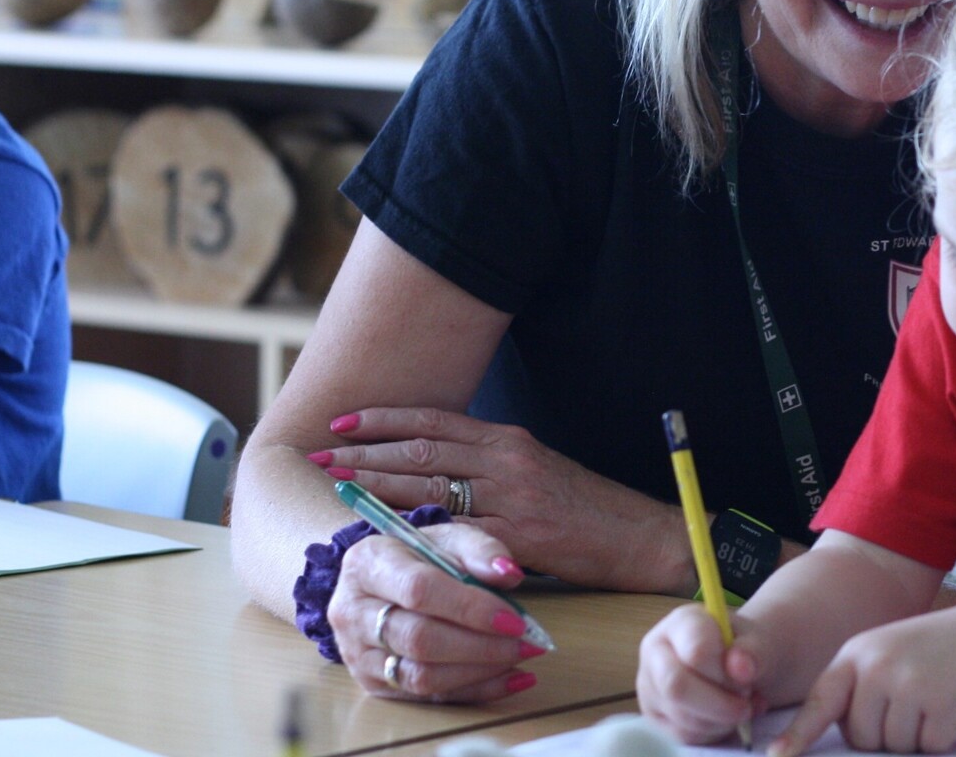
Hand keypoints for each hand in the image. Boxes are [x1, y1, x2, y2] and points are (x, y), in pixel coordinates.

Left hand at [313, 407, 687, 590]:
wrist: (639, 536)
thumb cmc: (586, 509)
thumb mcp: (537, 471)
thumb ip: (491, 466)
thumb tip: (439, 468)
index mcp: (508, 441)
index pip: (434, 420)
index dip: (384, 419)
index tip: (342, 421)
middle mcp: (505, 459)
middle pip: (420, 449)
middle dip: (363, 451)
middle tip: (317, 456)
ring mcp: (510, 495)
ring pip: (428, 483)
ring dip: (374, 483)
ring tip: (333, 484)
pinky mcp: (516, 534)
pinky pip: (454, 530)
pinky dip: (415, 529)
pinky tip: (380, 532)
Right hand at [327, 523, 543, 701]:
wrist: (381, 579)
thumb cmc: (419, 555)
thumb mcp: (449, 537)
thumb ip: (481, 550)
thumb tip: (510, 574)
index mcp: (368, 563)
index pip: (420, 590)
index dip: (470, 608)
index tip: (514, 620)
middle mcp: (352, 610)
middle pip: (419, 639)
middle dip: (480, 645)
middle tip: (525, 643)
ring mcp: (356, 652)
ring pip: (420, 675)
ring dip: (478, 671)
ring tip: (520, 658)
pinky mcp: (371, 682)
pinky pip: (425, 697)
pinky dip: (473, 691)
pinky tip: (510, 679)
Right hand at [638, 604, 765, 743]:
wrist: (735, 662)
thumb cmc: (741, 647)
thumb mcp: (756, 640)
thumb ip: (752, 650)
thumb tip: (741, 669)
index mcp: (682, 623)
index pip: (696, 650)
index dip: (725, 670)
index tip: (749, 676)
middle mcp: (656, 651)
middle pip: (677, 686)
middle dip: (719, 704)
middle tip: (746, 705)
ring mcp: (650, 685)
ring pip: (681, 715)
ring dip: (720, 719)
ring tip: (740, 705)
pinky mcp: (654, 715)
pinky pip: (683, 734)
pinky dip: (713, 731)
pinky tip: (726, 718)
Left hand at [771, 613, 955, 756]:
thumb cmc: (933, 652)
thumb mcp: (886, 655)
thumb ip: (859, 689)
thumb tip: (845, 739)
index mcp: (857, 655)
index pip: (820, 702)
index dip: (798, 735)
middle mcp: (878, 667)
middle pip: (861, 737)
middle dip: (883, 734)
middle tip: (909, 702)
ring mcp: (911, 684)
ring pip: (893, 747)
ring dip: (913, 737)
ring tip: (931, 700)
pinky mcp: (943, 704)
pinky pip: (928, 747)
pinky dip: (940, 738)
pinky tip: (950, 707)